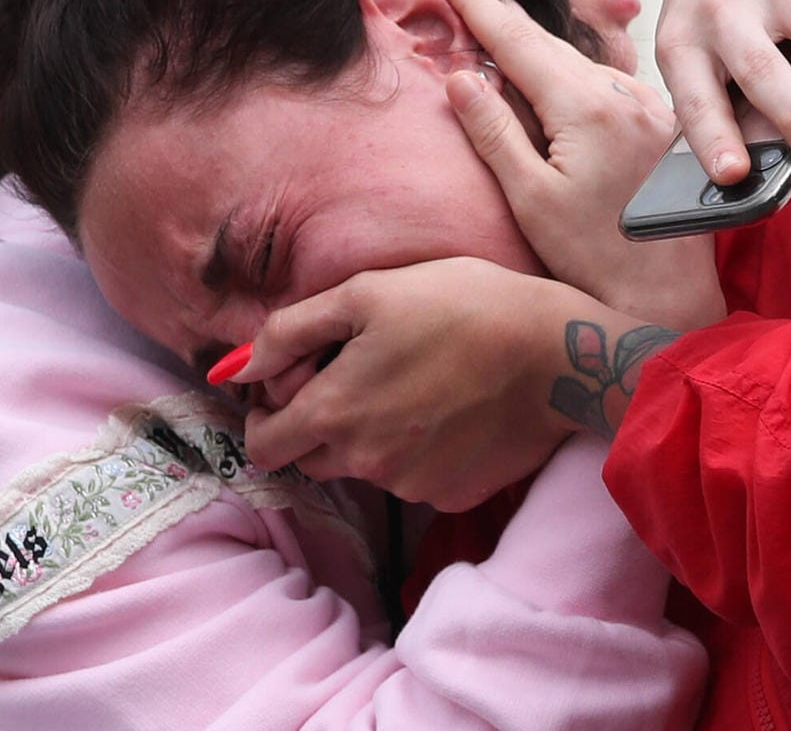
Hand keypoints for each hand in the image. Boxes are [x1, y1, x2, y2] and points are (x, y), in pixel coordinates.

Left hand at [228, 257, 604, 510]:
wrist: (557, 353)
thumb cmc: (461, 305)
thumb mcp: (366, 293)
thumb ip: (288, 332)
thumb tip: (234, 371)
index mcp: (331, 413)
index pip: (262, 445)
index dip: (269, 414)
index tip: (298, 384)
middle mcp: (363, 462)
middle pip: (310, 460)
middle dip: (319, 425)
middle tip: (360, 376)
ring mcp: (409, 486)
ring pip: (366, 468)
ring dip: (374, 436)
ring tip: (418, 382)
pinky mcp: (452, 496)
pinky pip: (416, 479)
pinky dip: (422, 451)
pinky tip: (452, 408)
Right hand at [437, 0, 725, 330]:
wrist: (668, 296)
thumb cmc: (593, 259)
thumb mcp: (531, 200)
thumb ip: (495, 133)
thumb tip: (461, 76)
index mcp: (587, 108)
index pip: (517, 42)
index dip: (478, 3)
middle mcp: (625, 94)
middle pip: (548, 43)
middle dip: (501, 13)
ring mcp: (649, 105)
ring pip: (577, 60)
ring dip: (535, 43)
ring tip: (496, 16)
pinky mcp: (660, 122)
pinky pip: (604, 81)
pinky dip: (568, 70)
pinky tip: (548, 68)